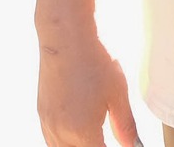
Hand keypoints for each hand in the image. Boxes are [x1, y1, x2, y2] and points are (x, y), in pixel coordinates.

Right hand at [37, 31, 138, 146]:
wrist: (66, 38)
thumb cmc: (95, 61)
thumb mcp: (118, 94)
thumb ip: (124, 125)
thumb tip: (131, 145)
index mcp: (82, 132)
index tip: (124, 145)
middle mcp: (60, 133)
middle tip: (109, 138)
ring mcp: (47, 124)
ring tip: (96, 137)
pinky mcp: (42, 114)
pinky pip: (52, 140)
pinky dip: (66, 142)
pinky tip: (79, 132)